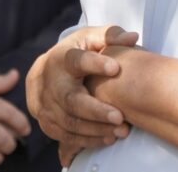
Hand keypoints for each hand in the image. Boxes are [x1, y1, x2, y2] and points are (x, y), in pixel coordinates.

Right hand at [26, 26, 138, 165]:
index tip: (116, 68)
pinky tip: (107, 138)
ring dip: (95, 129)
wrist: (44, 71)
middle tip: (120, 117)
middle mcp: (50, 82)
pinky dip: (86, 140)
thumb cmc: (76, 52)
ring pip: (68, 122)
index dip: (94, 64)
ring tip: (120, 130)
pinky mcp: (45, 121)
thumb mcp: (91, 38)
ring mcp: (44, 104)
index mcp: (63, 58)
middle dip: (95, 110)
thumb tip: (133, 37)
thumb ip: (111, 35)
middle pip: (70, 100)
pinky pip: (64, 135)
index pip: (77, 60)